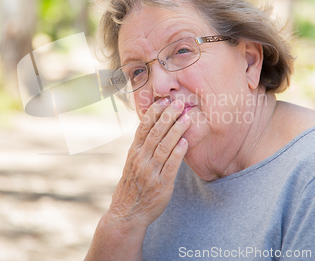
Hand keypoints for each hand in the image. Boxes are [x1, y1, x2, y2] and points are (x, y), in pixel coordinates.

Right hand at [107, 98, 190, 228]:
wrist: (127, 214)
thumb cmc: (133, 187)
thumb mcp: (132, 164)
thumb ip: (142, 147)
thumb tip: (153, 129)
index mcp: (134, 152)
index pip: (143, 127)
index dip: (153, 113)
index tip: (163, 101)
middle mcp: (141, 160)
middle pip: (155, 133)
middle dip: (167, 116)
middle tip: (179, 103)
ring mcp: (150, 172)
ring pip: (164, 146)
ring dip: (176, 131)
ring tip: (186, 118)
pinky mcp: (161, 185)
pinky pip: (170, 166)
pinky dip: (178, 152)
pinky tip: (185, 142)